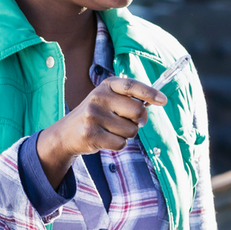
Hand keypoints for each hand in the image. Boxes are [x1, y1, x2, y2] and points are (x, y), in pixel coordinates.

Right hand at [37, 77, 164, 181]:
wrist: (67, 133)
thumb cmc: (97, 115)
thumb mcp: (109, 99)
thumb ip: (131, 99)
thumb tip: (157, 101)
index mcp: (107, 85)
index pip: (132, 85)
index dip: (150, 93)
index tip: (163, 100)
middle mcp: (99, 97)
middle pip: (138, 111)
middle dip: (139, 121)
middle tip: (129, 122)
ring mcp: (93, 115)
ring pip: (131, 130)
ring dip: (126, 134)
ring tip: (111, 130)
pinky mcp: (91, 134)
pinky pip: (120, 143)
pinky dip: (118, 144)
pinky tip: (105, 139)